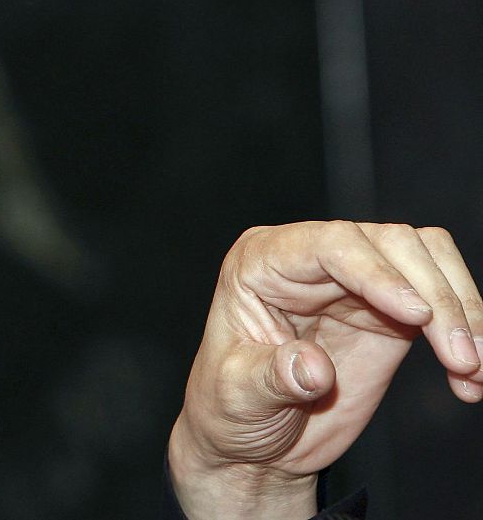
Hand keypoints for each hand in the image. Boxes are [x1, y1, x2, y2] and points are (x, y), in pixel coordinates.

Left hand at [168, 221, 482, 519]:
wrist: (254, 443)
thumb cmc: (229, 407)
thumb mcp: (235, 396)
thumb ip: (270, 378)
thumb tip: (311, 366)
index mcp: (263, 262)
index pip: (330, 243)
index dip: (378, 271)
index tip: (417, 315)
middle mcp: (312, 261)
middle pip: (392, 243)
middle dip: (437, 295)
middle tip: (460, 357)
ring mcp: (355, 284)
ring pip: (427, 262)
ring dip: (463, 310)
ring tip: (473, 369)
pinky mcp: (389, 315)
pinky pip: (441, 304)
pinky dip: (467, 334)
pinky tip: (470, 381)